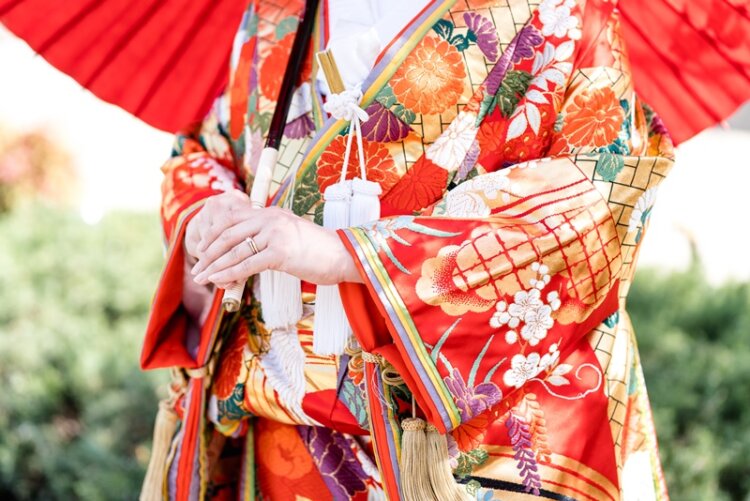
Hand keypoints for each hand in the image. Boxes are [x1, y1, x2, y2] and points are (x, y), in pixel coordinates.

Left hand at [188, 191, 362, 286]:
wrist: (344, 255)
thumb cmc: (319, 251)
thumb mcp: (291, 236)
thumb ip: (270, 237)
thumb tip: (249, 253)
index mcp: (270, 213)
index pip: (232, 219)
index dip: (213, 235)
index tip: (202, 251)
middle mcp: (270, 218)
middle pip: (228, 234)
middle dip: (208, 253)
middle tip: (196, 268)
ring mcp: (275, 234)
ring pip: (234, 251)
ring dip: (214, 266)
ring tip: (201, 278)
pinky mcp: (280, 252)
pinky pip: (247, 265)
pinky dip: (229, 274)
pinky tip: (218, 281)